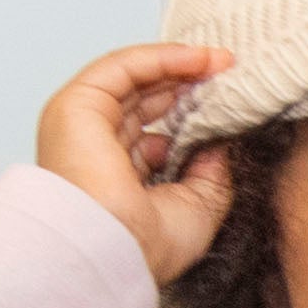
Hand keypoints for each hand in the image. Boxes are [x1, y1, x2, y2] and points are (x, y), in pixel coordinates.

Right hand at [34, 43, 237, 286]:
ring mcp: (83, 125)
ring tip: (221, 61)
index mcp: (117, 179)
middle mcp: (97, 150)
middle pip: (145, 102)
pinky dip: (160, 58)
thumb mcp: (198, 207)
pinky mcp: (76, 105)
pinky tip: (198, 58)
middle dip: (188, 84)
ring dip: (178, 65)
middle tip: (231, 73)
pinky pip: (122, 67)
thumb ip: (211, 171)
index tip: (231, 106)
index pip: (154, 133)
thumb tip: (224, 140)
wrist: (113, 250)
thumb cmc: (146, 246)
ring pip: (133, 80)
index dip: (191, 115)